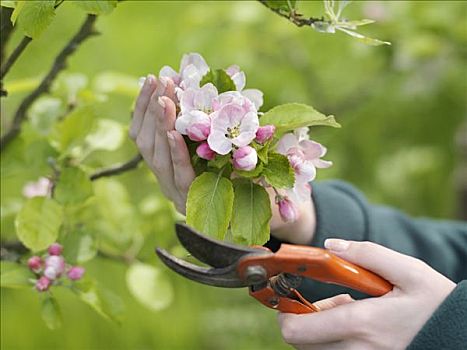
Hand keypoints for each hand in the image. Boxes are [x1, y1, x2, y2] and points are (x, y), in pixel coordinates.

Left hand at [129, 76, 315, 242]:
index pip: (181, 178)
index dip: (177, 154)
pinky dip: (145, 110)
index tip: (175, 129)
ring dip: (150, 111)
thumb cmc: (257, 193)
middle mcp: (176, 191)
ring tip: (160, 79)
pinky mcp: (159, 160)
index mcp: (199, 203)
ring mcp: (164, 176)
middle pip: (158, 158)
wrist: (242, 203)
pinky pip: (143, 136)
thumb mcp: (265, 182)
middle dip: (161, 121)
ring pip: (146, 145)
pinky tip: (151, 86)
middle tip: (168, 89)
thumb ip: (265, 164)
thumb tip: (275, 131)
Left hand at [278, 240, 455, 349]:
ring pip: (316, 349)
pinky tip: (358, 324)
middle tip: (325, 300)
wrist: (461, 337)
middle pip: (300, 342)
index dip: (284, 312)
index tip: (290, 294)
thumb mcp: (408, 270)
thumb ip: (367, 254)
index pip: (296, 331)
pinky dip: (334, 339)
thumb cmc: (437, 304)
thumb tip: (330, 245)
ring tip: (349, 309)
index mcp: (360, 324)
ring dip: (320, 329)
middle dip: (302, 319)